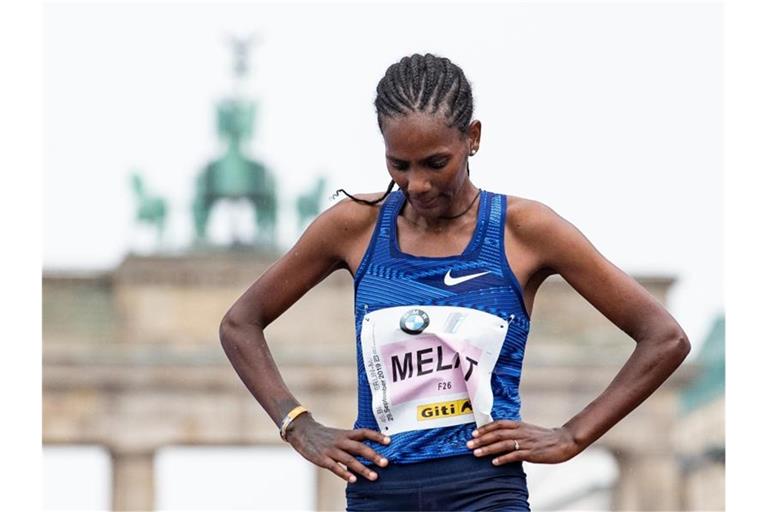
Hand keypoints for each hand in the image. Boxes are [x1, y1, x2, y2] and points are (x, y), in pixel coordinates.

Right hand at [285, 414, 390, 482]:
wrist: (303, 431)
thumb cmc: (324, 435)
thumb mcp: (339, 434)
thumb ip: (352, 441)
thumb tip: (370, 447)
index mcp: (346, 434)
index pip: (364, 432)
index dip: (377, 436)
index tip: (389, 441)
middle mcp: (341, 441)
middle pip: (360, 447)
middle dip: (373, 455)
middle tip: (386, 463)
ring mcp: (332, 450)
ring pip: (349, 460)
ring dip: (363, 468)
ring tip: (374, 477)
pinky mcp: (322, 459)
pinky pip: (335, 467)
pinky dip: (344, 474)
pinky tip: (353, 480)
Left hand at [465, 420, 579, 464]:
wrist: (564, 441)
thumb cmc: (544, 437)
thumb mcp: (528, 430)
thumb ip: (515, 431)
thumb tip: (499, 435)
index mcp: (520, 425)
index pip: (499, 424)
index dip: (485, 428)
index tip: (474, 433)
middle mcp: (521, 432)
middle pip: (497, 434)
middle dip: (482, 439)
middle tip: (469, 444)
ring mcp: (526, 442)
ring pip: (503, 444)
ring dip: (488, 449)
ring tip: (477, 453)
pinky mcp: (532, 453)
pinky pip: (515, 455)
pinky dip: (503, 458)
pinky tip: (494, 462)